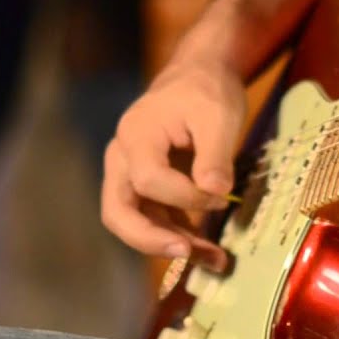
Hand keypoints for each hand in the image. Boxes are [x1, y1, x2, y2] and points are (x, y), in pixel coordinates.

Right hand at [101, 61, 244, 269]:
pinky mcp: (146, 189)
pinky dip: (180, 237)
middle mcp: (122, 159)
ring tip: (214, 260)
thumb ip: (215, 153)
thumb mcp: (219, 115)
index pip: (148, 180)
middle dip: (151, 240)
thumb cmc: (206, 91)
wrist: (199, 78)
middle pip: (118, 213)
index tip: (221, 195)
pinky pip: (155, 220)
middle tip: (188, 252)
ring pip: (135, 223)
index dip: (184, 196)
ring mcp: (130, 176)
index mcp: (135, 136)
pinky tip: (210, 249)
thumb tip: (215, 192)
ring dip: (171, 245)